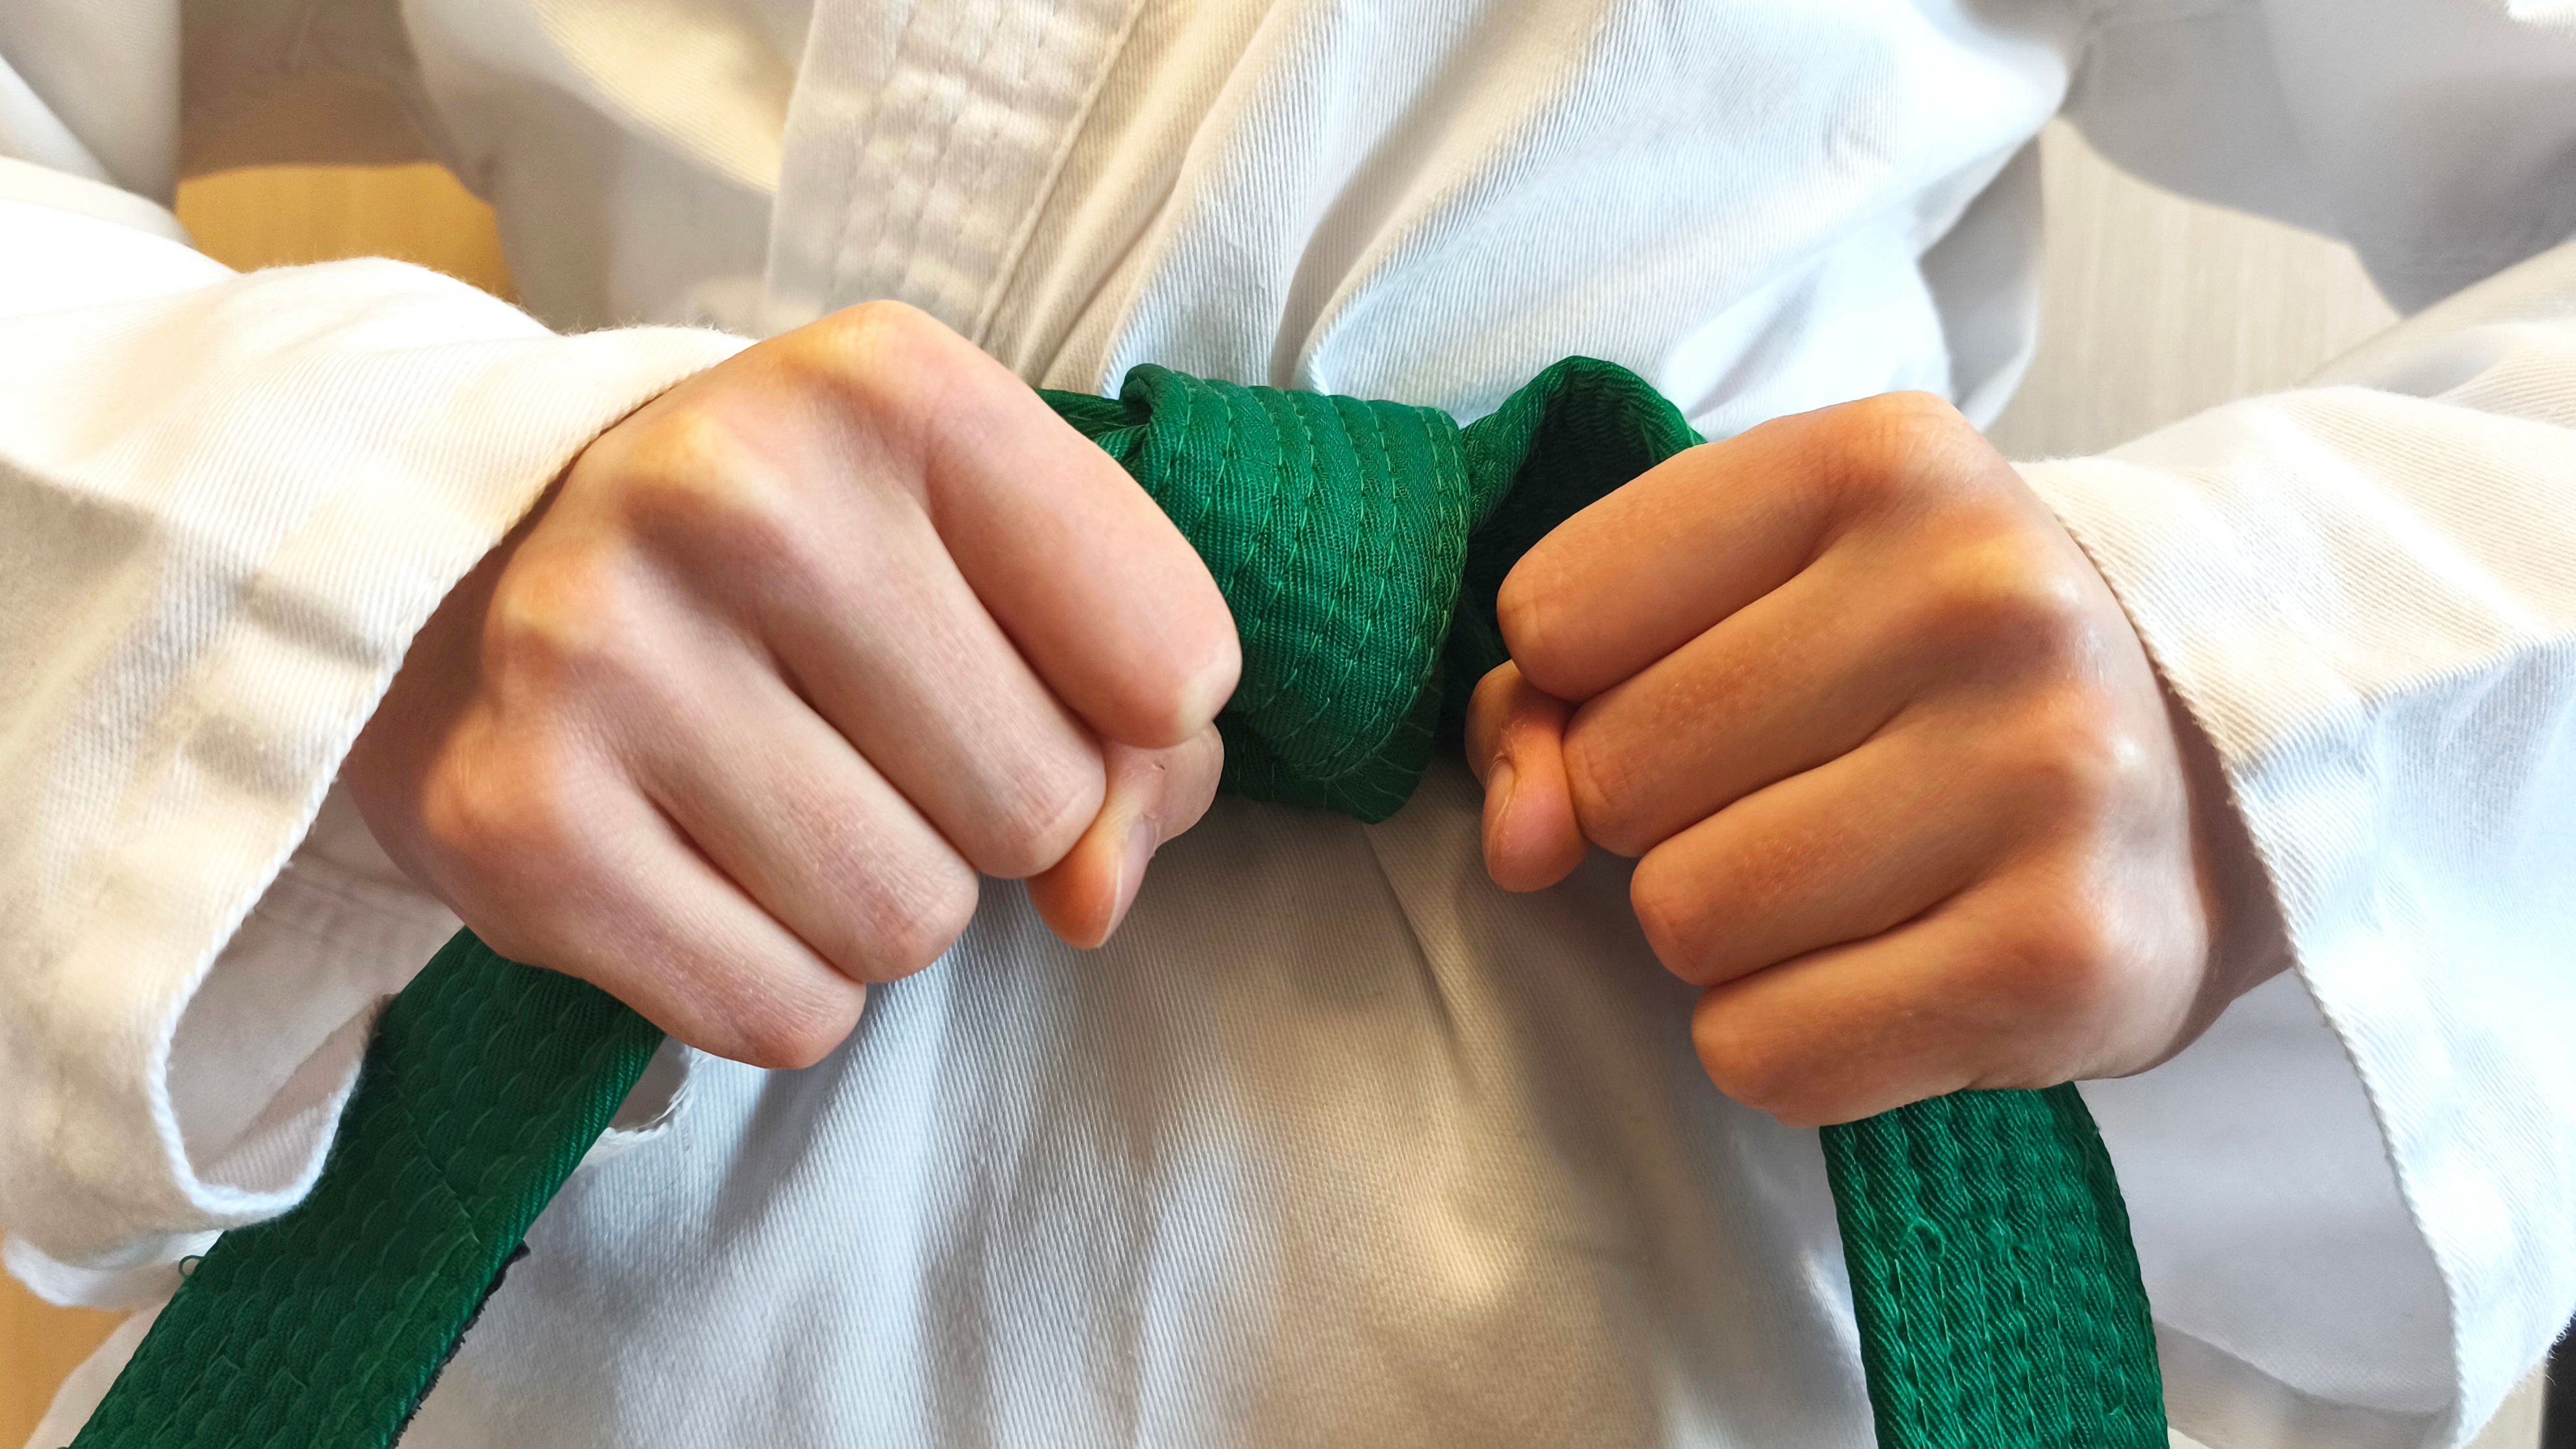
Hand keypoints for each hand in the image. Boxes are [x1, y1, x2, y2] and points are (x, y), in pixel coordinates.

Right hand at [346, 302, 1239, 1067]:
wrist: (481, 557)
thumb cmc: (799, 559)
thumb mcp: (986, 549)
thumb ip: (1129, 717)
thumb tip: (1097, 897)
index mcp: (890, 388)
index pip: (1171, 662)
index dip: (1134, 714)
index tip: (1030, 668)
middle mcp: (736, 495)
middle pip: (1037, 807)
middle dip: (995, 812)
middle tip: (875, 733)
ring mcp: (601, 656)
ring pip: (908, 923)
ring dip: (885, 900)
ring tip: (785, 791)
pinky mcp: (515, 824)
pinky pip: (781, 1012)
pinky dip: (779, 979)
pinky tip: (707, 866)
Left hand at [1467, 392, 2274, 1125]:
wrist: (2216, 775)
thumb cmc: (1932, 672)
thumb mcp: (1757, 594)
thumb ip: (1567, 685)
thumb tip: (1518, 843)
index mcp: (1882, 463)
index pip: (1557, 617)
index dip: (1584, 687)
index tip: (1698, 687)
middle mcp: (1980, 598)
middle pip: (1619, 779)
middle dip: (1664, 816)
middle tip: (1799, 793)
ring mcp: (2042, 779)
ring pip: (1683, 920)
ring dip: (1725, 936)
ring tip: (1849, 881)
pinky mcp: (2064, 965)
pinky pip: (1767, 1053)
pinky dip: (1787, 1039)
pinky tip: (1888, 973)